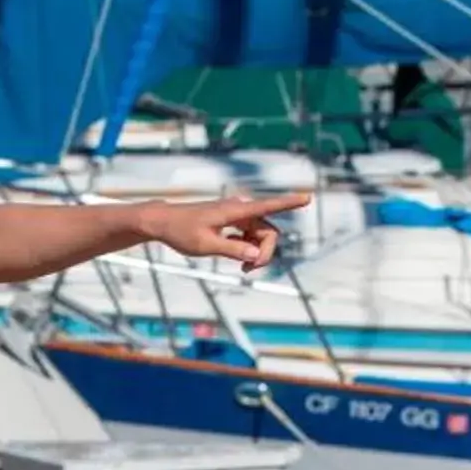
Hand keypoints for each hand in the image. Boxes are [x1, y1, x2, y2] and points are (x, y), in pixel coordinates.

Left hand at [142, 192, 309, 270]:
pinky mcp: (233, 223)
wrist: (163, 222)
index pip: (267, 206)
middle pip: (269, 231)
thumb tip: (257, 255)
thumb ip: (233, 250)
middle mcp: (240, 211)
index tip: (307, 197)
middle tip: (248, 272)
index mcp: (234, 211)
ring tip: (243, 269)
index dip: (288, 203)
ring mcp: (237, 216)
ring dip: (258, 253)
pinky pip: (252, 236)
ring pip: (261, 236)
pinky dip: (249, 249)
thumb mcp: (206, 245)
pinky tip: (238, 259)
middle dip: (265, 252)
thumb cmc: (181, 231)